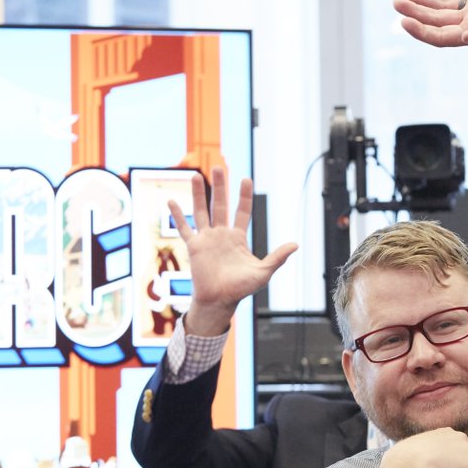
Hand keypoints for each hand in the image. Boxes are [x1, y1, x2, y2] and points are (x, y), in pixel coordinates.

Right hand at [170, 166, 296, 335]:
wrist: (220, 301)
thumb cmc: (242, 289)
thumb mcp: (263, 272)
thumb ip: (277, 257)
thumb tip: (296, 244)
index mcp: (238, 238)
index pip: (242, 211)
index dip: (244, 196)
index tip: (245, 179)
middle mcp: (222, 235)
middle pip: (221, 205)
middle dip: (220, 186)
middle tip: (218, 167)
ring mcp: (207, 239)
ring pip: (202, 211)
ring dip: (199, 194)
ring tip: (196, 176)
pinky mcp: (194, 247)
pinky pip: (185, 228)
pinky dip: (178, 216)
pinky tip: (171, 201)